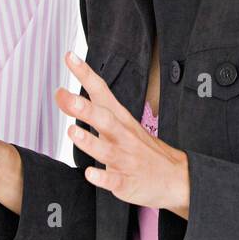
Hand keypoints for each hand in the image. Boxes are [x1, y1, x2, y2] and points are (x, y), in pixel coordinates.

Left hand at [60, 51, 190, 218]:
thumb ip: (92, 111)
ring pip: (106, 150)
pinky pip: (114, 181)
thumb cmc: (141, 148)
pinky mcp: (128, 182)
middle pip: (104, 119)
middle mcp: (123, 136)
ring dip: (89, 141)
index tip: (70, 56)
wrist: (176, 177)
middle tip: (66, 97)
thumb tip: (62, 97)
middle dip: (85, 109)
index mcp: (121, 119)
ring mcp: (126, 160)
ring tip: (71, 132)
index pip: (102, 91)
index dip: (85, 74)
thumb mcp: (121, 124)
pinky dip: (102, 177)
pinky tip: (91, 174)